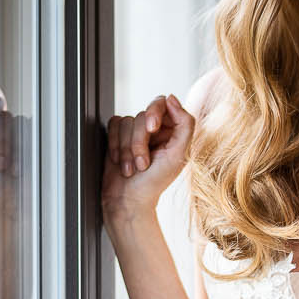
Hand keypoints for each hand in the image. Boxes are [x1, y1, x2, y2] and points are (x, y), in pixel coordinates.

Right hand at [103, 94, 192, 228]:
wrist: (128, 201)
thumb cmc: (154, 183)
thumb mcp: (178, 154)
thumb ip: (184, 124)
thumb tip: (172, 98)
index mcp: (172, 131)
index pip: (163, 104)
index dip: (154, 113)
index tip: (151, 129)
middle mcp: (154, 130)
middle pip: (142, 114)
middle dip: (139, 140)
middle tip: (142, 161)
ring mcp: (135, 133)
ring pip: (126, 122)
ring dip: (127, 149)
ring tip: (132, 168)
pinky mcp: (118, 137)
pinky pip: (113, 125)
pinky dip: (115, 145)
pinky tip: (120, 162)